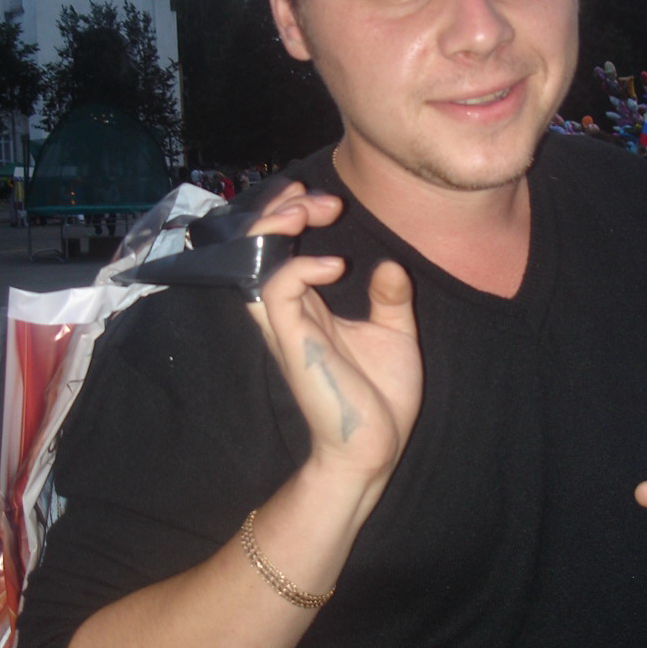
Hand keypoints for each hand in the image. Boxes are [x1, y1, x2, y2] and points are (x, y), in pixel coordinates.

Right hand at [244, 181, 422, 492]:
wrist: (375, 447)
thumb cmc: (382, 398)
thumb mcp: (394, 334)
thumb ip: (390, 298)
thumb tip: (390, 263)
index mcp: (309, 305)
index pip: (280, 246)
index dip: (293, 213)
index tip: (326, 202)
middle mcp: (289, 310)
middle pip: (254, 244)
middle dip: (278, 207)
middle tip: (314, 201)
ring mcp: (287, 325)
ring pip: (252, 260)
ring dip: (274, 226)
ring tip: (307, 213)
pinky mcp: (293, 341)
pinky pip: (277, 292)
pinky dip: (302, 268)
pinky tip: (335, 267)